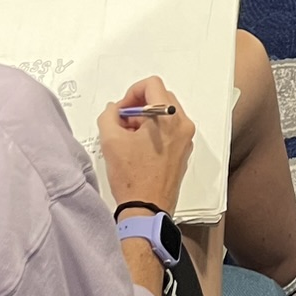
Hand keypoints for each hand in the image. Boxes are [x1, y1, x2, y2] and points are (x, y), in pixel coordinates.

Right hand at [96, 76, 193, 215]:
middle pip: (160, 97)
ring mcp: (185, 139)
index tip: (122, 110)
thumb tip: (113, 110)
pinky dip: (154, 132)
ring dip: (145, 119)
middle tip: (122, 123)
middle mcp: (182, 125)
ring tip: (128, 138)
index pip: (152, 84)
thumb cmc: (133, 179)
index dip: (132, 93)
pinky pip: (169, 130)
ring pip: (165, 114)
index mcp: (169, 117)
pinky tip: (137, 148)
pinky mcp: (183, 152)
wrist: (146, 211)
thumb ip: (109, 116)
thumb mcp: (111, 141)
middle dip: (138, 107)